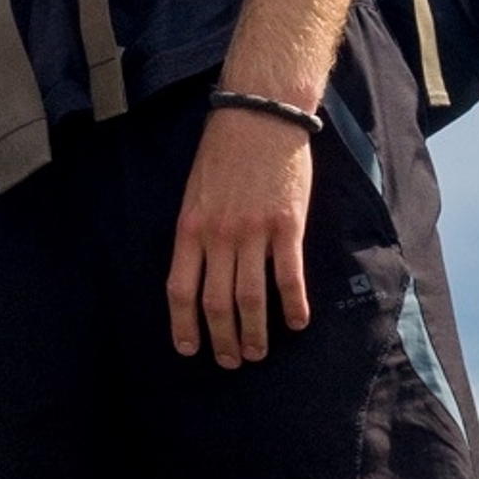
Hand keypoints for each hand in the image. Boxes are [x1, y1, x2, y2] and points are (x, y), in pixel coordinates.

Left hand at [165, 105, 312, 365]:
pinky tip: (298, 323)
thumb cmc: (224, 153)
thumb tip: (196, 273)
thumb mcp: (194, 192)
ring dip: (254, 332)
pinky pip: (289, 276)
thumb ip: (195, 233)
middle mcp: (218, 236)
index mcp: (190, 228)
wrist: (259, 117)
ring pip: (251, 297)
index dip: (184, 324)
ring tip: (257, 352)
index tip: (189, 349)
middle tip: (230, 361)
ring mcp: (253, 232)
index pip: (180, 289)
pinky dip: (293, 305)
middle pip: (217, 302)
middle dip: (222, 339)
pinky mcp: (286, 225)